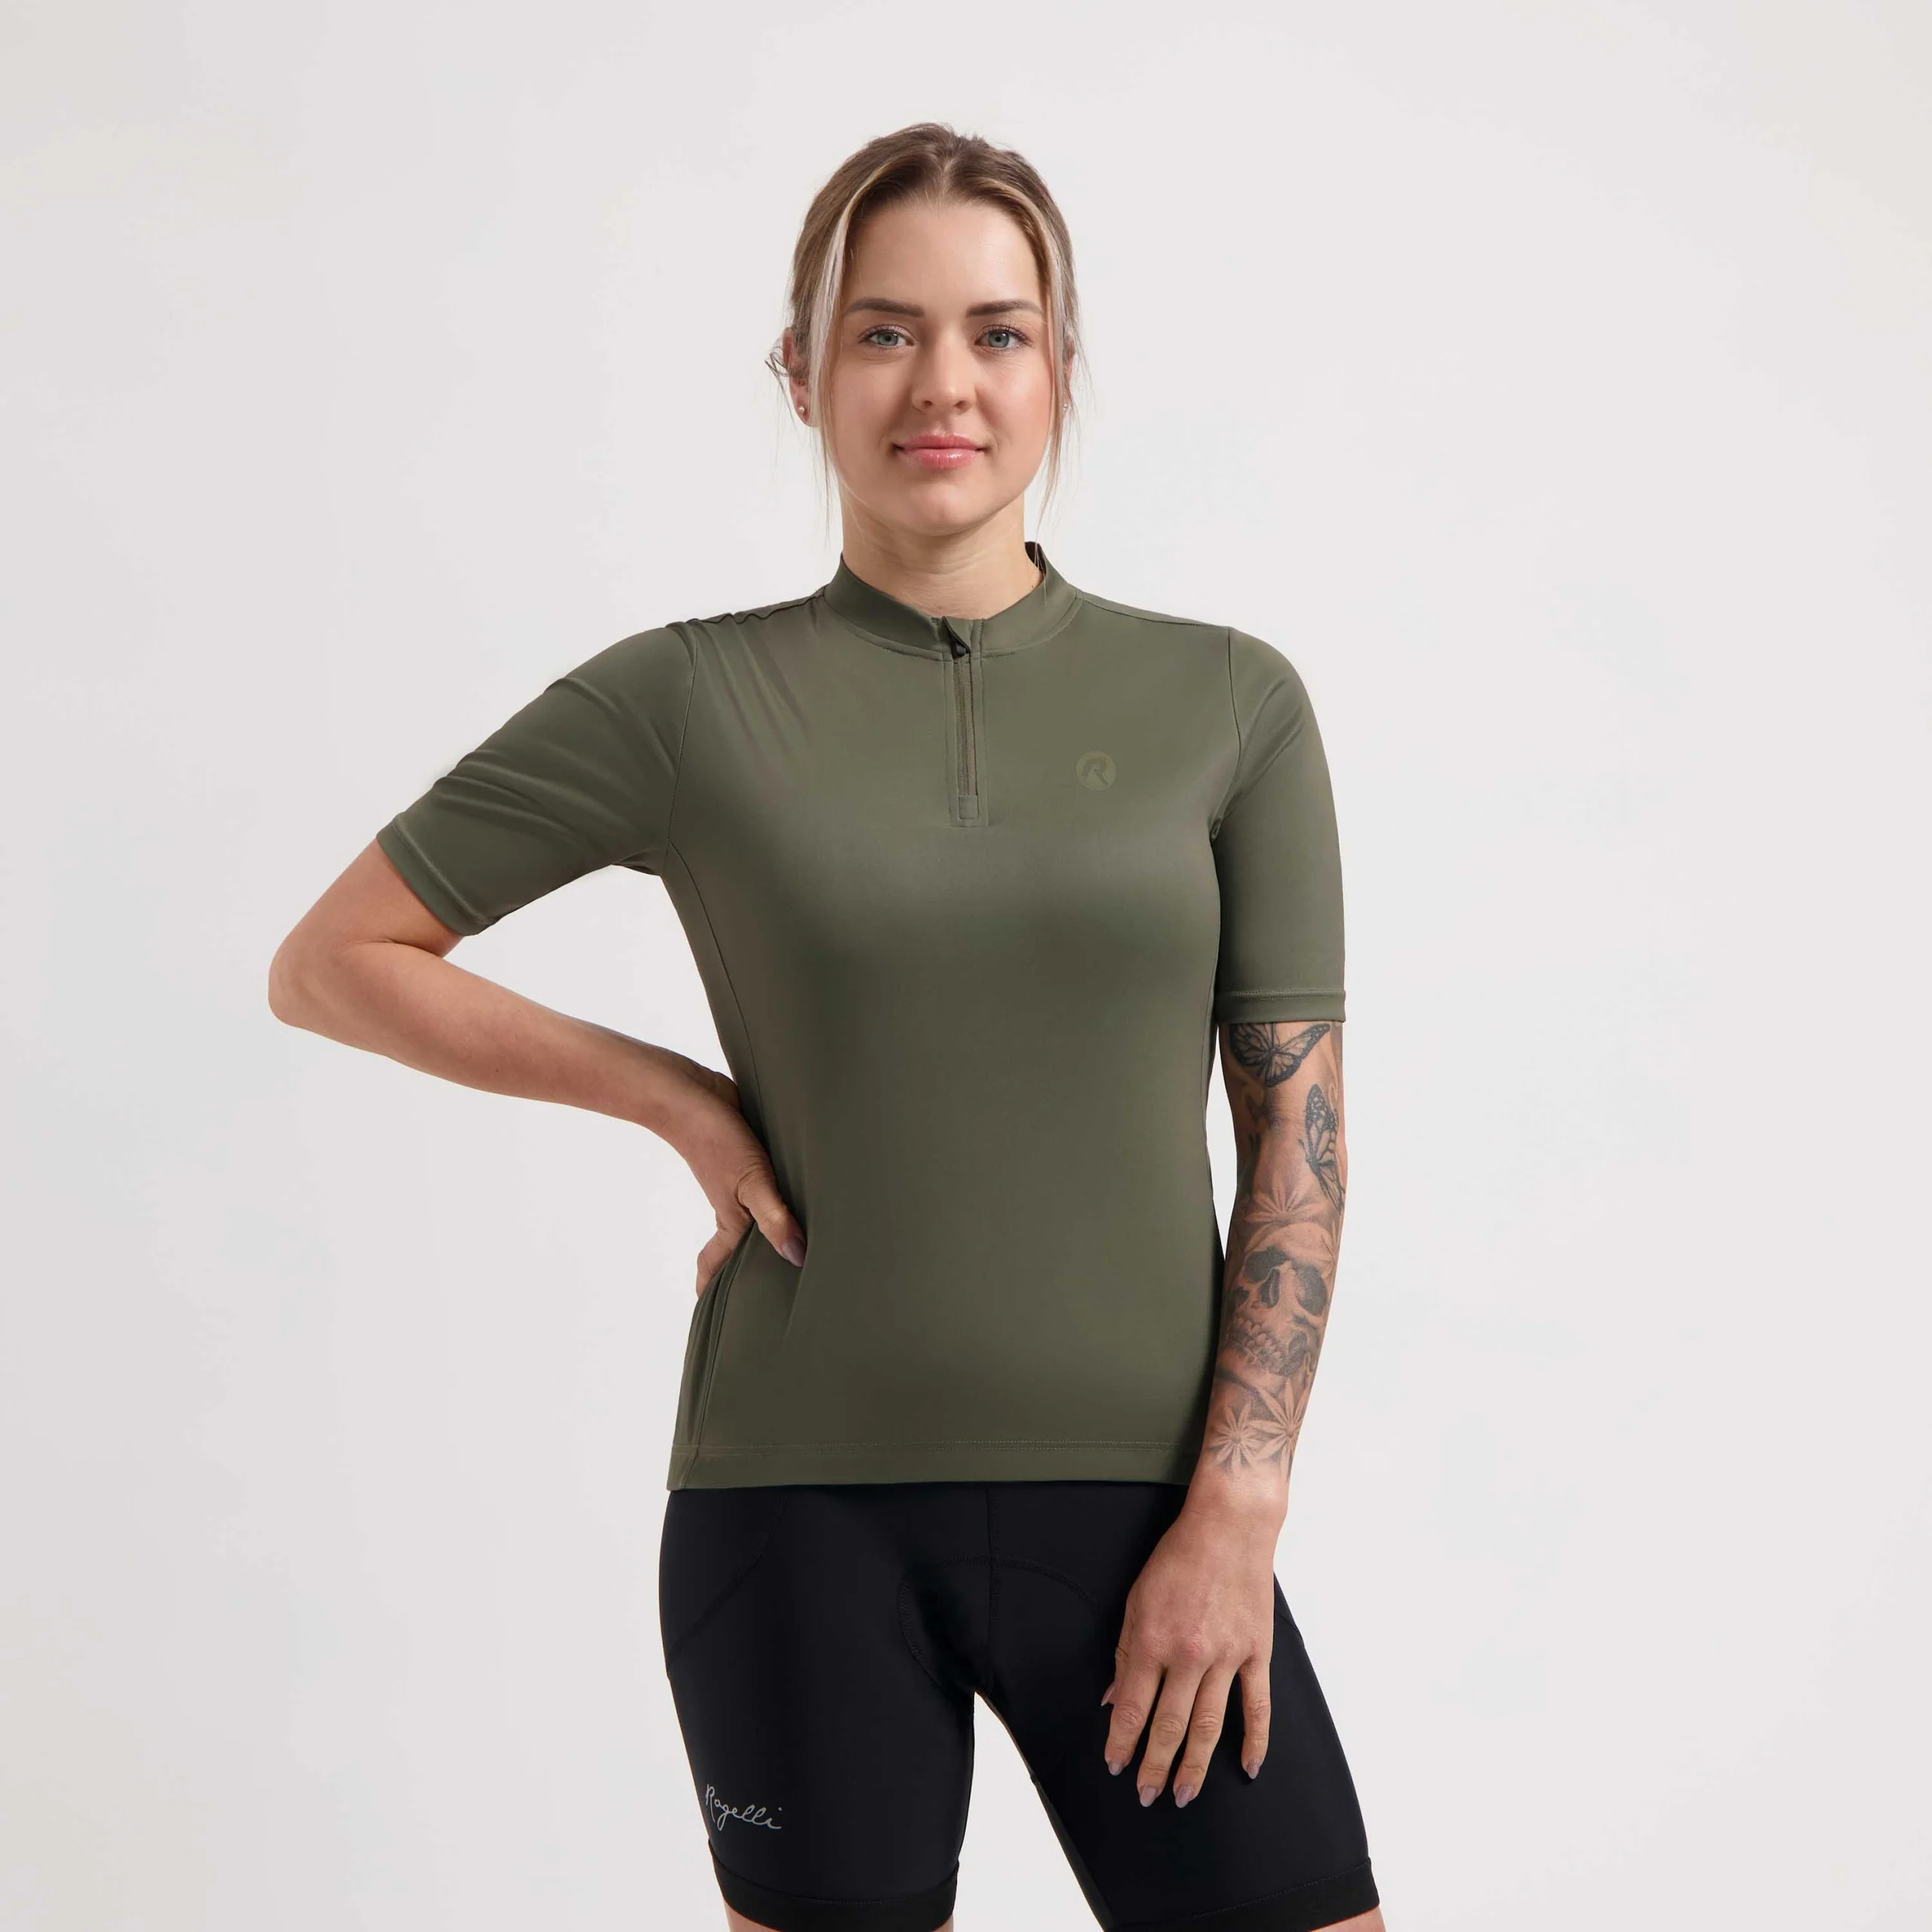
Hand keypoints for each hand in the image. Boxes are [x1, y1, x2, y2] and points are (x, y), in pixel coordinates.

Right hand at [661, 1058, 806, 1294]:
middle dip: (752, 1262)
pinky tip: (799, 1185)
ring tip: (796, 1238)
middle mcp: (736, 1203)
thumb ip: (774, 1218)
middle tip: (774, 1283)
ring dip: (771, 1223)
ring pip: (757, 1210)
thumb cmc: (713, 1140)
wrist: (689, 1092)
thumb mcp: (749, 1183)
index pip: (718, 1262)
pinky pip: (767, 1180)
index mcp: (732, 1219)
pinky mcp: (751, 1152)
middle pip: (742, 1242)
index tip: (712, 1308)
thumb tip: (797, 1256)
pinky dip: (779, 1188)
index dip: (714, 1285)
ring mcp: (742, 1178)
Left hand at [1101, 1501, 1279, 1806]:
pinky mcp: (1256, 1652)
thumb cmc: (1178, 1557)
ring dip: (1194, 1765)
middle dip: (1154, 1765)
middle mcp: (1188, 1655)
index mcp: (1153, 1640)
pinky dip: (1255, 1740)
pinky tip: (1247, 1768)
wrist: (1229, 1526)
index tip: (1115, 1765)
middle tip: (1147, 1794)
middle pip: (1169, 1725)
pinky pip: (1257, 1705)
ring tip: (1185, 1795)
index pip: (1132, 1706)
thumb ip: (1125, 1652)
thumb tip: (1113, 1698)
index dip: (1121, 1741)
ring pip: (1209, 1726)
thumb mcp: (1136, 1599)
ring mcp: (1226, 1656)